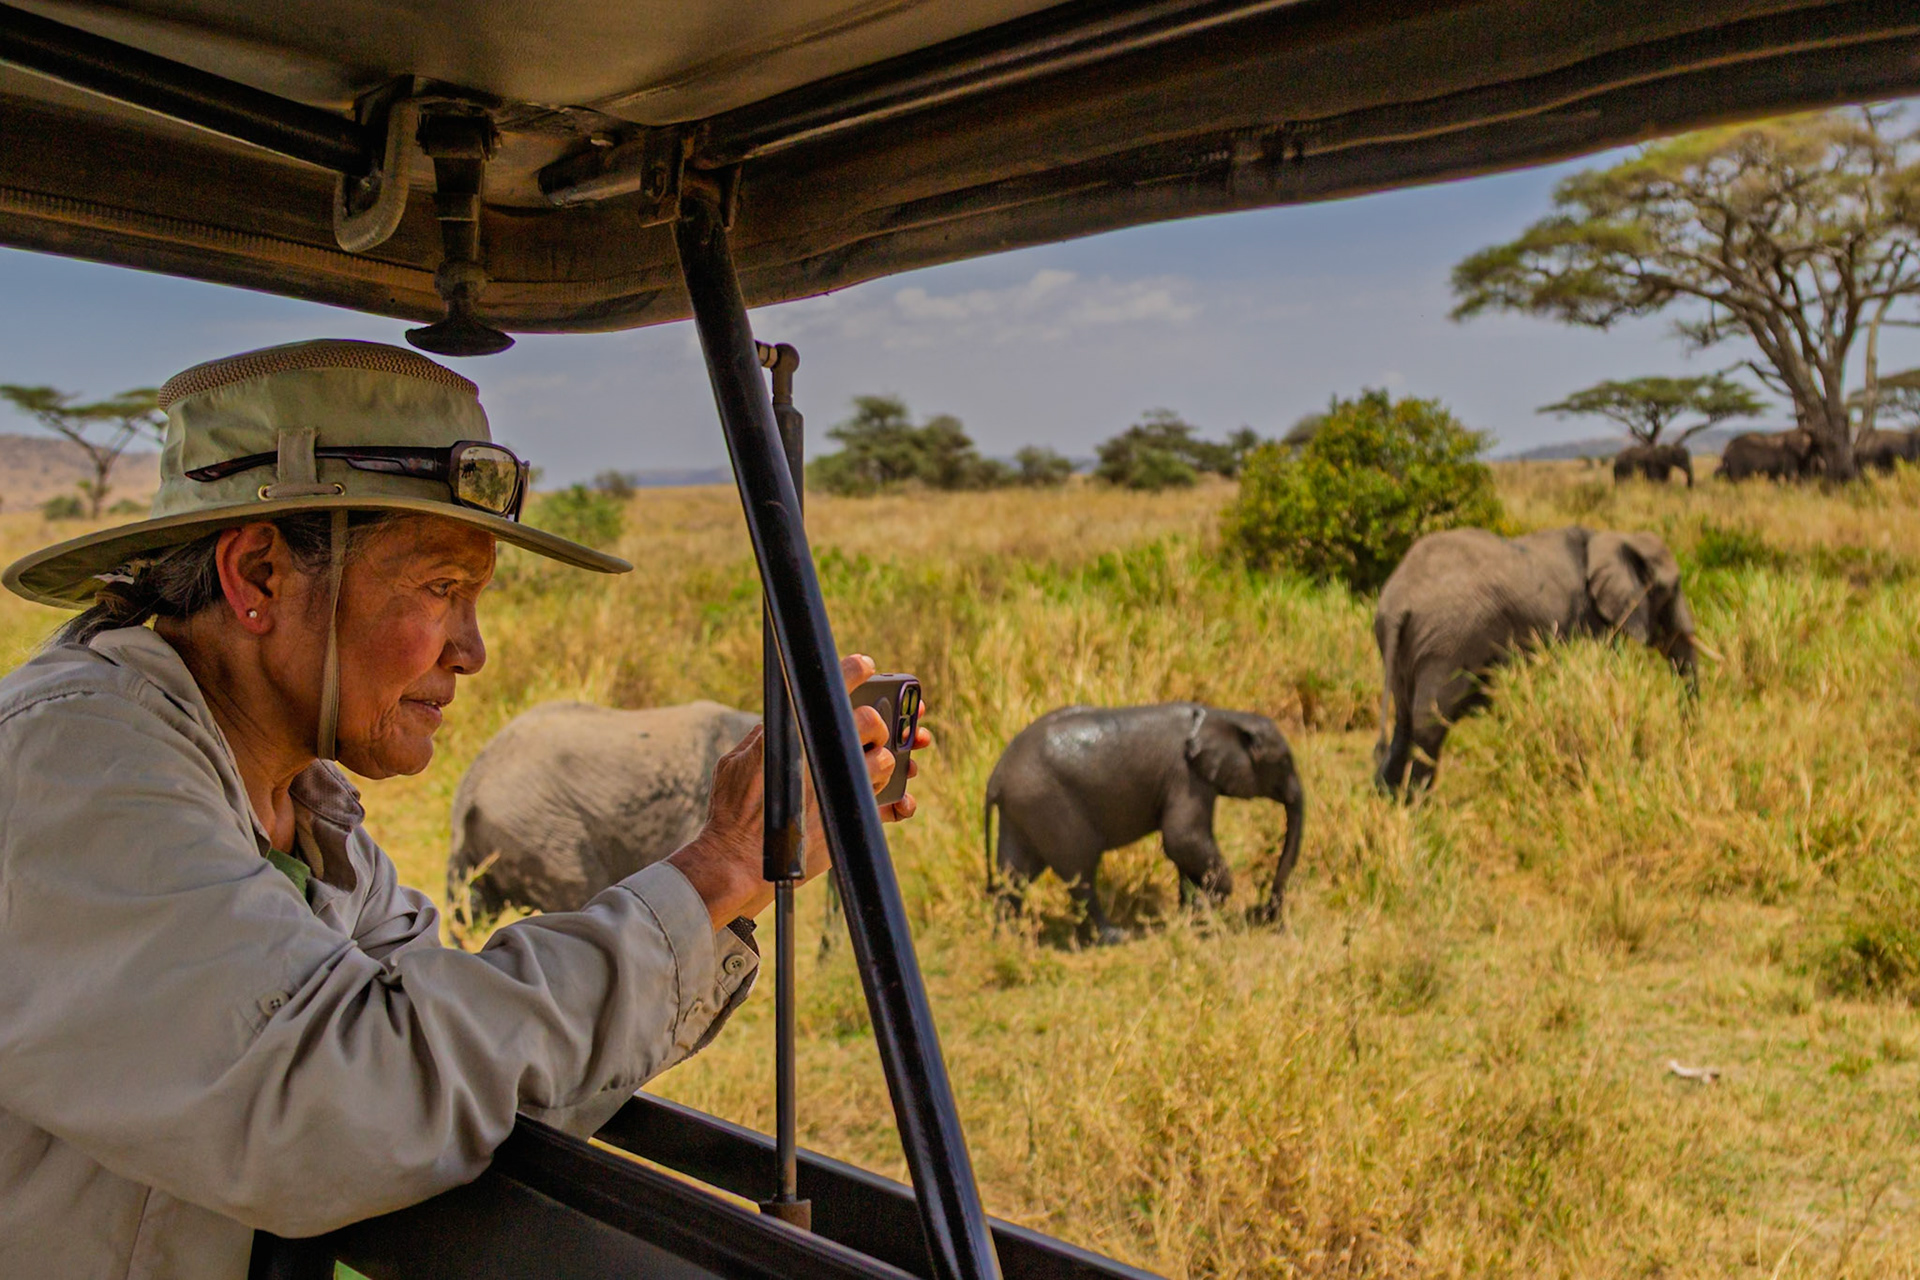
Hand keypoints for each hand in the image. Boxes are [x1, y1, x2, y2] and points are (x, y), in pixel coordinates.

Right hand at [667, 653, 933, 927]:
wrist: (741, 860)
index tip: (865, 665)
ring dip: (885, 760)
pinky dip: (902, 801)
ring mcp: (842, 787)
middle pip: (870, 722)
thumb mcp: (738, 762)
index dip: (853, 671)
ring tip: (876, 763)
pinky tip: (903, 800)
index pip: (833, 689)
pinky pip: (893, 804)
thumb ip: (765, 736)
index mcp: (792, 735)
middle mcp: (822, 757)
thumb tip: (783, 719)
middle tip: (872, 729)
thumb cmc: (733, 811)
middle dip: (877, 722)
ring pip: (886, 760)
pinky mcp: (853, 817)